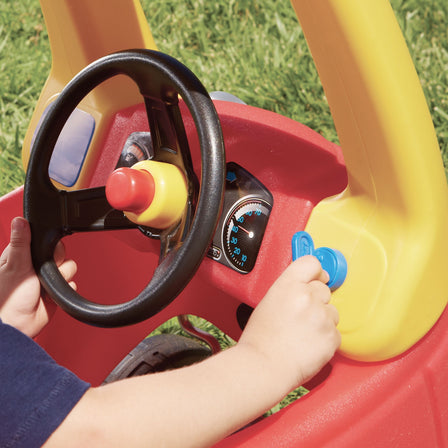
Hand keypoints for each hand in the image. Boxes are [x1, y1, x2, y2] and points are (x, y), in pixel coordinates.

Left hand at [0, 217, 76, 337]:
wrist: (16, 326)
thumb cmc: (6, 298)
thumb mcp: (14, 265)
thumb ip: (21, 242)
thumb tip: (20, 220)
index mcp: (24, 255)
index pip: (47, 240)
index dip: (50, 245)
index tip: (45, 253)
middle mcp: (38, 265)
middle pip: (62, 252)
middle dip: (57, 262)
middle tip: (43, 271)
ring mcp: (48, 279)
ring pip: (69, 267)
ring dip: (61, 277)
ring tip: (45, 286)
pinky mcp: (56, 291)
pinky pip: (71, 283)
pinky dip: (64, 289)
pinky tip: (51, 294)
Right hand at [238, 255, 339, 391]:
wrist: (264, 367)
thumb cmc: (261, 338)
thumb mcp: (269, 300)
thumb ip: (290, 288)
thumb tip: (308, 283)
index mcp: (288, 285)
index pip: (312, 263)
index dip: (315, 271)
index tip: (316, 277)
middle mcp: (308, 296)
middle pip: (324, 288)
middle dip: (316, 300)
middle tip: (301, 315)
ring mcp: (322, 317)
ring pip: (331, 311)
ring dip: (322, 319)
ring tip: (302, 333)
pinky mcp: (332, 337)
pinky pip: (335, 331)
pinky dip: (325, 338)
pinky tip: (308, 344)